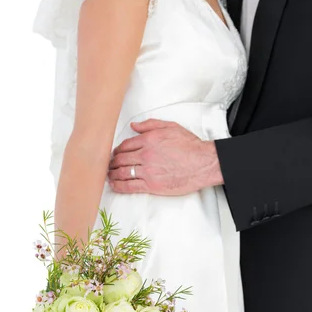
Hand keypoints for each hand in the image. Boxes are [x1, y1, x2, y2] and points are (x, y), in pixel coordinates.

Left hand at [108, 119, 223, 194]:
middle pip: (120, 159)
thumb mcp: (170, 127)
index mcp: (148, 140)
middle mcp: (145, 154)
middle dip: (112, 163)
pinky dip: (119, 186)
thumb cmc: (190, 146)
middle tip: (109, 165)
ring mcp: (148, 171)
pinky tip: (114, 185)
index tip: (115, 154)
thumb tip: (134, 126)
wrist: (203, 163)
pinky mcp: (152, 185)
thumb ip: (150, 125)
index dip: (117, 150)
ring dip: (113, 174)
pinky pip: (130, 186)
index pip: (125, 145)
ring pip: (122, 172)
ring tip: (109, 175)